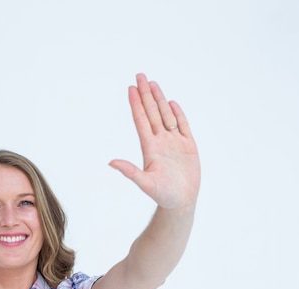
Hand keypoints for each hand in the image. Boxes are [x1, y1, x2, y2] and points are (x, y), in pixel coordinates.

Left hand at [110, 74, 199, 209]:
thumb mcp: (145, 183)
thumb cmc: (162, 195)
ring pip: (166, 115)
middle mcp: (160, 141)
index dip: (136, 104)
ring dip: (160, 99)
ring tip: (153, 84)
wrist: (180, 202)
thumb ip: (130, 171)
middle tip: (140, 76)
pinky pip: (182, 125)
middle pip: (152, 112)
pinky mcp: (187, 146)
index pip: (141, 120)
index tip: (130, 88)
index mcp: (149, 148)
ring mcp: (174, 142)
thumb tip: (111, 162)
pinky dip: (177, 113)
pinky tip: (171, 102)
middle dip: (146, 94)